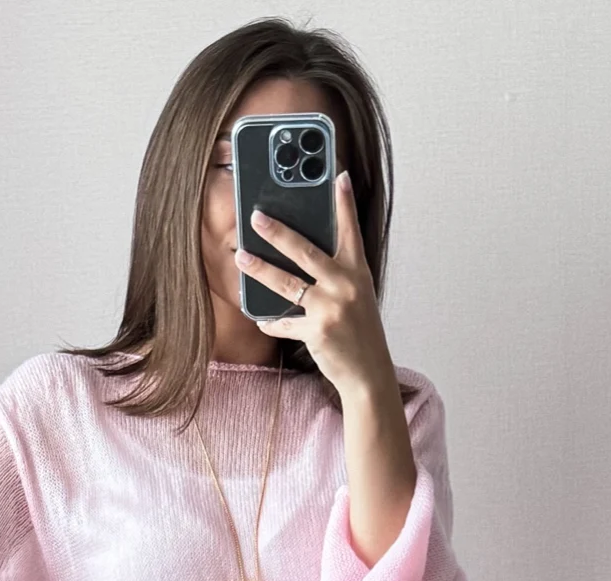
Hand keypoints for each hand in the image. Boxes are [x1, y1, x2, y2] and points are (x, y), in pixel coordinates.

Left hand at [233, 170, 392, 399]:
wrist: (369, 373)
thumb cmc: (360, 332)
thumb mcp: (357, 296)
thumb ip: (337, 273)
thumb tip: (305, 254)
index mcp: (358, 273)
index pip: (350, 231)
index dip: (344, 204)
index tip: (338, 176)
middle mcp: (345, 286)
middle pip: (306, 251)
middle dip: (278, 232)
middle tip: (256, 217)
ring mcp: (330, 308)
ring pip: (287, 283)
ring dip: (260, 269)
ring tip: (241, 257)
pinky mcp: (317, 331)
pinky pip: (285, 323)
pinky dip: (271, 322)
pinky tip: (260, 317)